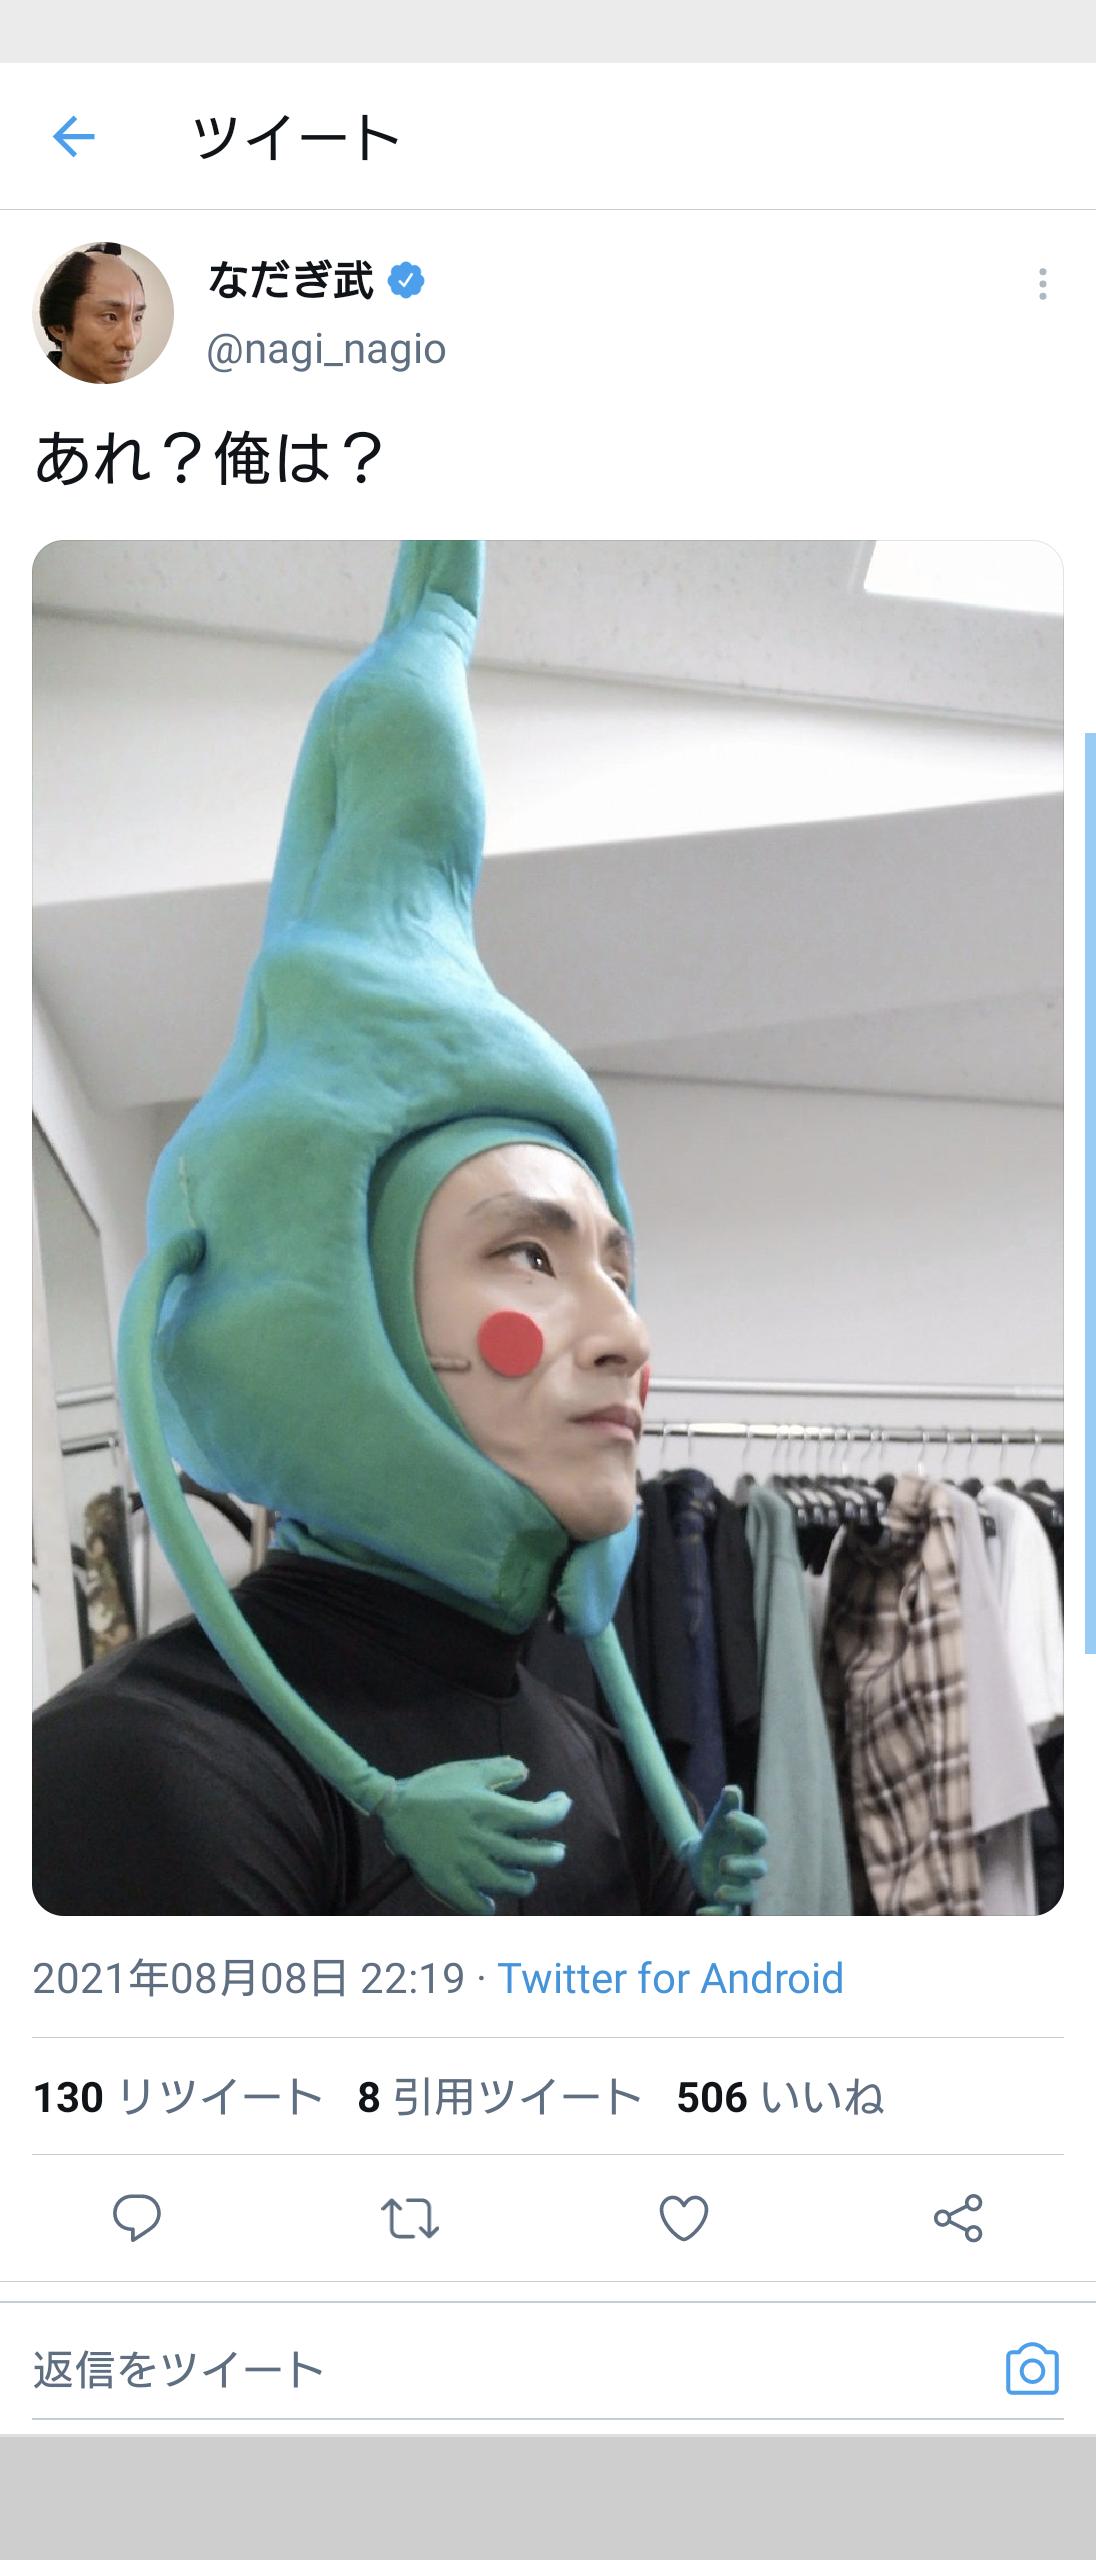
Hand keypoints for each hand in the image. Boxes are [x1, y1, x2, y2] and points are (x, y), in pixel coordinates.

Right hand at [377, 1757, 569, 1913]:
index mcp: (492, 1811)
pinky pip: (481, 1908)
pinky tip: (490, 1896)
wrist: (394, 1809)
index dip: (560, 1810)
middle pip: (538, 1857)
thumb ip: (501, 1770)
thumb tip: (527, 1774)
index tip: (561, 1804)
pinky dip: (490, 1904)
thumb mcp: (469, 1770)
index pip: (543, 1818)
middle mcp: (486, 1842)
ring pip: (516, 1885)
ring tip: (525, 1873)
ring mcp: (469, 1867)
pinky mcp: (451, 1886)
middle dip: (554, 1853)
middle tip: (554, 1849)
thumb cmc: (433, 1787)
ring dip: (527, 1879)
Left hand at [686, 1784, 767, 1913]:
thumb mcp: (717, 1822)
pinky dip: (718, 1916)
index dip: (748, 1826)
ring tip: (717, 1892)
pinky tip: (700, 1912)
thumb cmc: (716, 1837)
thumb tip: (731, 1788)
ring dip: (736, 1895)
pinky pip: (731, 1914)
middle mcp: (749, 1866)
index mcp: (748, 1843)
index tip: (729, 1817)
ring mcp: (741, 1886)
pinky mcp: (729, 1903)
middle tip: (722, 1863)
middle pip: (759, 1869)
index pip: (759, 1835)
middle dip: (743, 1867)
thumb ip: (725, 1807)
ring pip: (749, 1895)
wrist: (702, 1859)